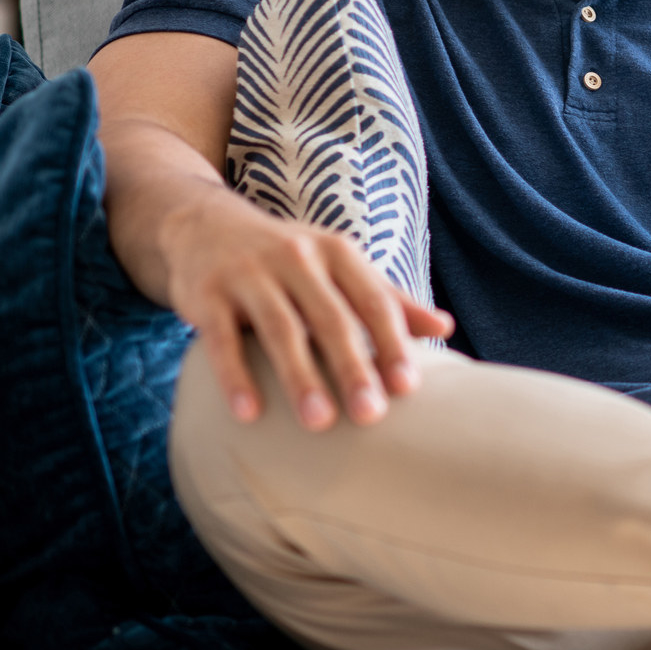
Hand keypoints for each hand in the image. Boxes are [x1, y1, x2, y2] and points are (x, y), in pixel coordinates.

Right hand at [158, 185, 453, 430]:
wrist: (205, 226)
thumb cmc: (288, 259)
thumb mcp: (339, 267)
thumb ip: (387, 299)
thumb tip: (445, 327)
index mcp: (337, 253)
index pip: (373, 301)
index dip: (392, 343)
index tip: (409, 387)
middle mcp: (296, 257)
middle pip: (331, 319)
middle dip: (353, 367)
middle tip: (371, 416)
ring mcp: (249, 274)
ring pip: (280, 330)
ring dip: (300, 377)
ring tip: (318, 423)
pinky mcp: (207, 294)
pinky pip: (222, 340)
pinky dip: (236, 376)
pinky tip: (249, 414)